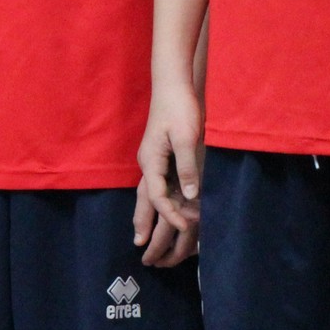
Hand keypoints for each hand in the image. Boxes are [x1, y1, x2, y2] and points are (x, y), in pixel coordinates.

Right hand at [138, 79, 203, 256]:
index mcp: (151, 160)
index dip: (171, 214)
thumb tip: (190, 195)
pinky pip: (157, 183)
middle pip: (144, 199)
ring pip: (148, 192)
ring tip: (144, 234)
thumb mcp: (187, 137)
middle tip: (140, 246)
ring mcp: (152, 159)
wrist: (173, 84)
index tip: (186, 227)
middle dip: (142, 222)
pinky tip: (162, 208)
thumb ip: (187, 167)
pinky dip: (159, 200)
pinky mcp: (160, 154)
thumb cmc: (180, 108)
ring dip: (147, 214)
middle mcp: (148, 163)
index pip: (158, 196)